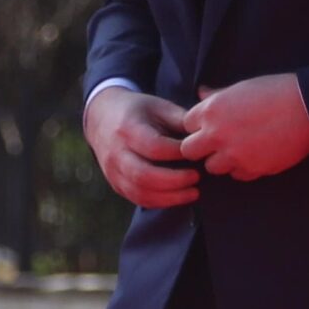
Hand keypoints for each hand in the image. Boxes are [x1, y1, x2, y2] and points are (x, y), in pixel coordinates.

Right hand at [84, 86, 200, 208]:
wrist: (102, 118)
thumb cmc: (137, 111)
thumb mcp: (158, 106)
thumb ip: (181, 120)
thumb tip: (207, 134)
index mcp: (127, 128)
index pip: (154, 147)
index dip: (177, 153)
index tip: (196, 152)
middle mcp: (116, 152)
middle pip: (144, 174)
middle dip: (175, 180)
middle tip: (197, 177)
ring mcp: (114, 171)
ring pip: (141, 192)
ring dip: (170, 197)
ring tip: (193, 192)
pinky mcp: (116, 184)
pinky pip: (138, 199)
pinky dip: (161, 202)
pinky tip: (179, 197)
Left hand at [179, 74, 308, 181]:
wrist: (307, 108)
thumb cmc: (276, 91)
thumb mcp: (241, 87)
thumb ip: (217, 96)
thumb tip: (201, 94)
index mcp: (212, 110)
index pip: (185, 124)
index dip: (197, 126)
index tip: (209, 125)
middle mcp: (217, 134)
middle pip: (189, 150)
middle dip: (201, 147)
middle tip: (217, 143)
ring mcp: (233, 155)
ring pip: (211, 167)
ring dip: (221, 160)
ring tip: (239, 149)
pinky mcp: (251, 169)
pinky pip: (236, 175)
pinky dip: (242, 168)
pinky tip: (255, 155)